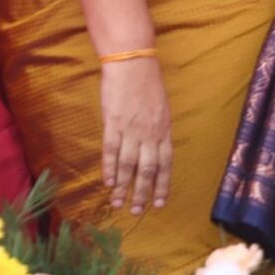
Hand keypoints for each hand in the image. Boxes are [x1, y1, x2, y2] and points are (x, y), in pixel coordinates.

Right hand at [100, 56, 171, 214]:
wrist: (132, 62)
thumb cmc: (147, 82)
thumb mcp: (161, 107)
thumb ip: (158, 129)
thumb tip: (154, 148)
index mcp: (164, 129)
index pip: (165, 163)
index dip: (162, 184)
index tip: (160, 203)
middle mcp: (150, 132)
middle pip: (148, 169)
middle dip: (143, 193)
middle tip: (138, 211)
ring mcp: (131, 129)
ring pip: (129, 165)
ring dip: (124, 187)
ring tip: (118, 204)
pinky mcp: (113, 123)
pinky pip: (111, 151)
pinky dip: (110, 169)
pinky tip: (108, 182)